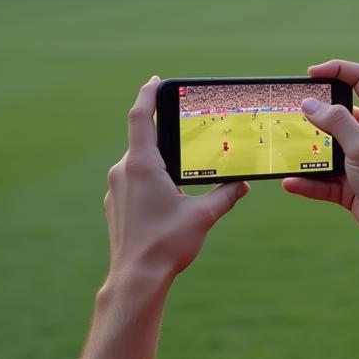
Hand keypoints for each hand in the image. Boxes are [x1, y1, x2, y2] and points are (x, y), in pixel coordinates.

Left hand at [104, 77, 247, 282]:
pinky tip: (170, 197)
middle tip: (187, 132)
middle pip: (143, 141)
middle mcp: (123, 172)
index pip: (140, 118)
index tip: (156, 80)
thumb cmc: (167, 244)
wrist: (136, 277)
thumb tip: (242, 185)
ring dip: (160, 162)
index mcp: (142, 165)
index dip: (147, 95)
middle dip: (165, 136)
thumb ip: (225, 195)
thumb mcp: (204, 216)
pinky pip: (133, 183)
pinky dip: (151, 181)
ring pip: (139, 164)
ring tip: (183, 171)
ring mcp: (116, 190)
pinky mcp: (115, 206)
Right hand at [282, 60, 358, 243]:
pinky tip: (291, 183)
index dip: (336, 70)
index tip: (311, 75)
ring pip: (326, 147)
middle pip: (337, 113)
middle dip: (313, 115)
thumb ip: (337, 122)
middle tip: (289, 115)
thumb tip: (310, 105)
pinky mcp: (349, 182)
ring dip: (307, 151)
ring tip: (284, 150)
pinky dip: (307, 181)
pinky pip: (322, 178)